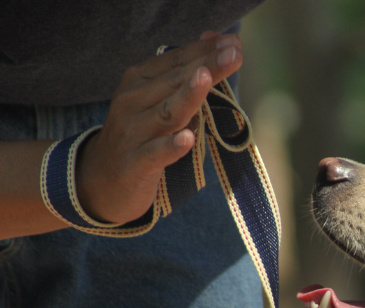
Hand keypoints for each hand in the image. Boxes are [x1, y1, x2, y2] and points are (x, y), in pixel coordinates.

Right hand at [75, 32, 242, 222]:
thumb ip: (184, 74)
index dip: (205, 50)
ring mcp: (133, 133)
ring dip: (189, 95)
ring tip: (206, 77)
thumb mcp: (158, 101)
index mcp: (139, 81)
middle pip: (176, 81)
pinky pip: (155, 153)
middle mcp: (133, 102)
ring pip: (167, 112)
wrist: (100, 179)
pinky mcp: (135, 164)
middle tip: (234, 53)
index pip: (176, 61)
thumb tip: (214, 41)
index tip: (234, 42)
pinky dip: (171, 146)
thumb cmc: (141, 134)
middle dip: (207, 66)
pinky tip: (186, 138)